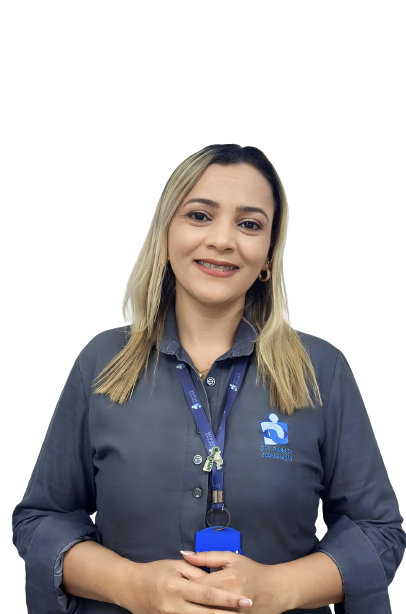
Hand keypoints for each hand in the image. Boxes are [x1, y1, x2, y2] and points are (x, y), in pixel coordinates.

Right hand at [118, 557, 253, 613]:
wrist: (130, 588)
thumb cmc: (154, 572)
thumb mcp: (175, 565)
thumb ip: (195, 571)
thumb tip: (213, 578)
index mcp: (177, 587)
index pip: (208, 594)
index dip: (228, 599)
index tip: (245, 600)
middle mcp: (174, 606)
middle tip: (246, 610)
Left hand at [181, 551, 288, 613]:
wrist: (276, 590)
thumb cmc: (252, 570)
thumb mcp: (231, 558)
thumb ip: (207, 557)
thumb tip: (185, 554)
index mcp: (228, 579)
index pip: (199, 585)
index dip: (185, 584)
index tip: (176, 582)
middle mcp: (231, 598)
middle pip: (201, 602)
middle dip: (187, 599)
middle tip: (178, 596)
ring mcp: (235, 613)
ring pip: (208, 613)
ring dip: (195, 608)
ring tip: (186, 603)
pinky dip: (208, 613)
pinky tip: (200, 609)